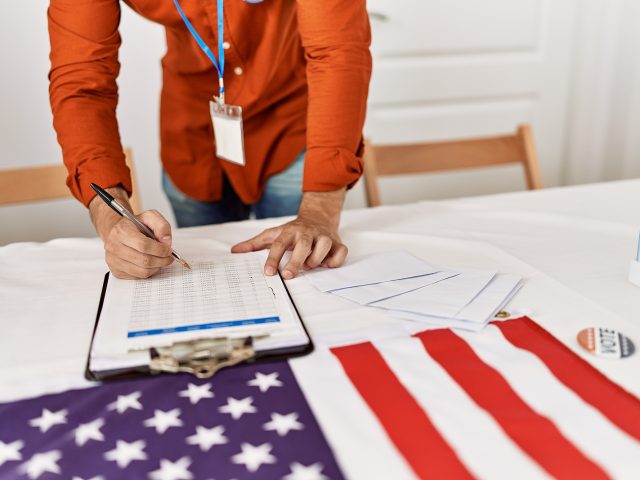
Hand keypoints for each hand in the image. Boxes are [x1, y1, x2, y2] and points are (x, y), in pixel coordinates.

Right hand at [89, 187, 173, 278]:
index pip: (144, 245)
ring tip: (161, 260)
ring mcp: (113, 260)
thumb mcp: (150, 217)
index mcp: (122, 231)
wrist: (120, 232)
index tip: (168, 249)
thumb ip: (162, 225)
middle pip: (144, 260)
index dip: (160, 249)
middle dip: (162, 260)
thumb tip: (166, 240)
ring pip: (142, 271)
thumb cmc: (136, 226)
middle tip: (168, 257)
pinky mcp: (116, 271)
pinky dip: (149, 272)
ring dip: (157, 267)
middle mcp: (114, 246)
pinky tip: (151, 264)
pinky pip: (138, 276)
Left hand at [231, 189, 347, 278]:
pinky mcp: (336, 242)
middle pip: (302, 245)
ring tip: (309, 266)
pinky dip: (335, 260)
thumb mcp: (274, 234)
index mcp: (290, 231)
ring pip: (324, 245)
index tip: (269, 273)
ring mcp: (323, 236)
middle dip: (296, 261)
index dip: (273, 258)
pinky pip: (341, 251)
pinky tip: (327, 264)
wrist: (318, 216)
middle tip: (288, 276)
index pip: (279, 244)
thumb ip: (255, 243)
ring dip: (317, 258)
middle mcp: (307, 233)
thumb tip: (235, 251)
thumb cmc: (293, 230)